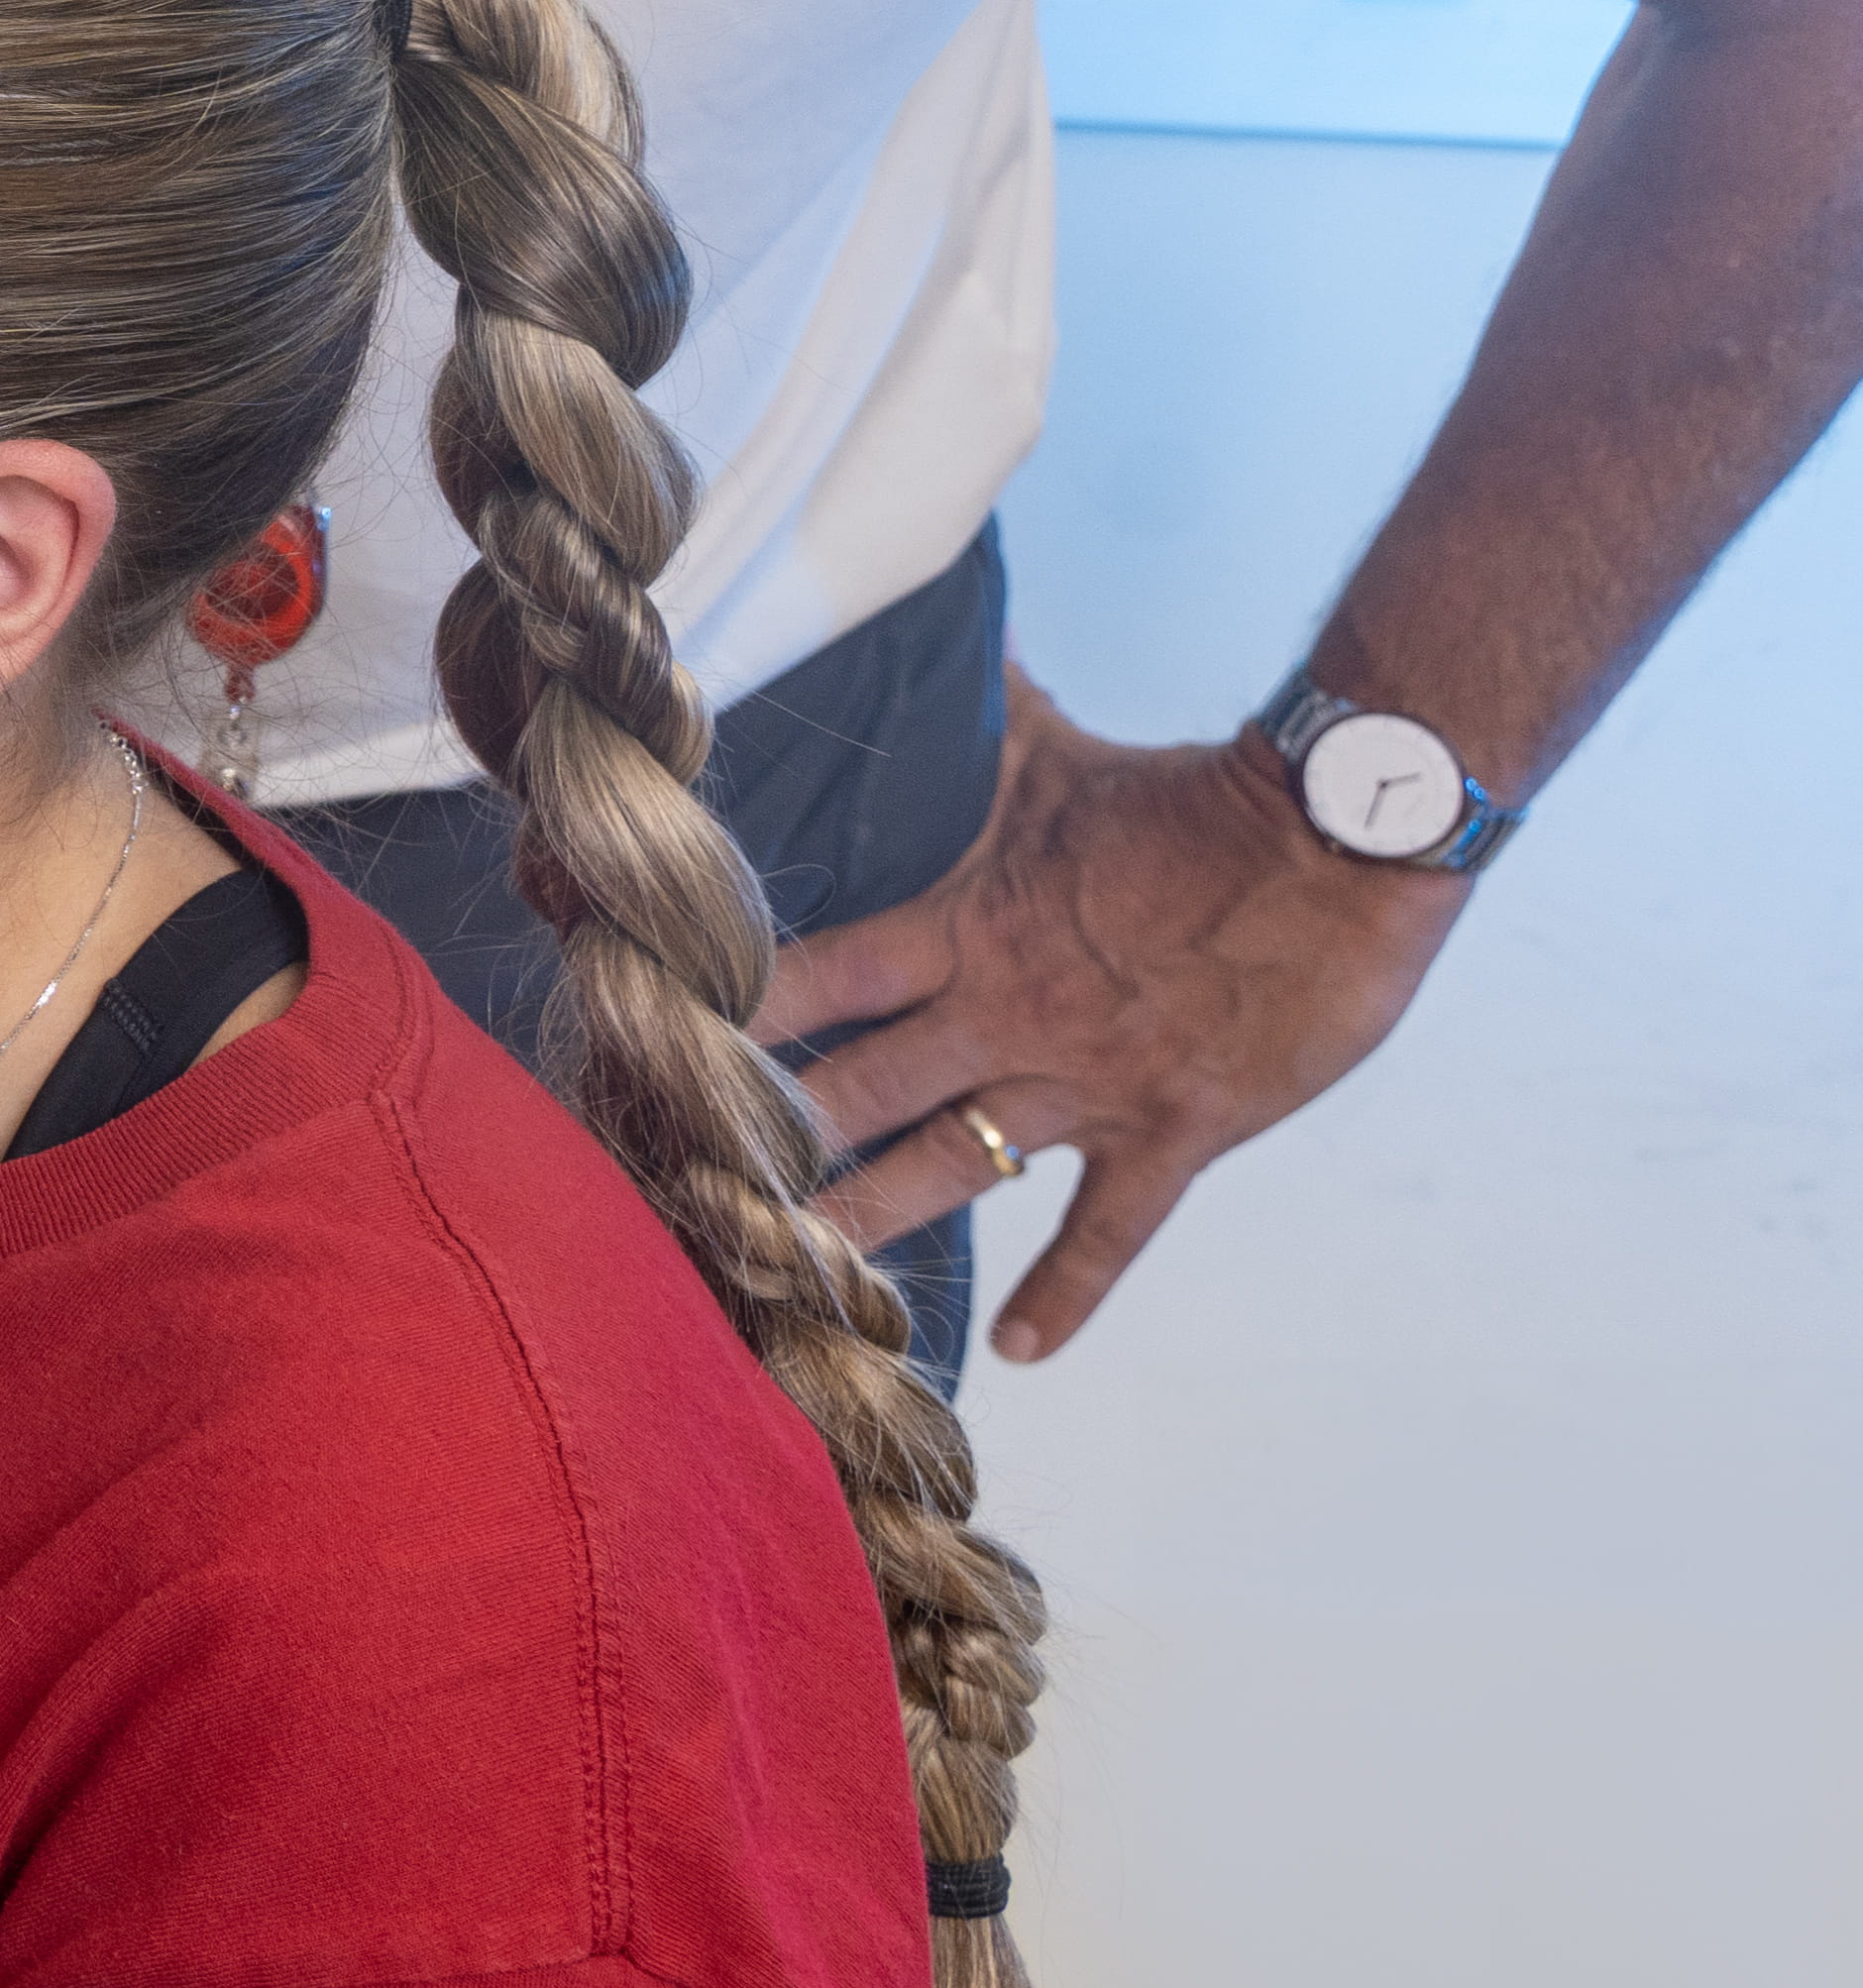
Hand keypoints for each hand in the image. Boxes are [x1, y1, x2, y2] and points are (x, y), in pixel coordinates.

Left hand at [756, 666, 1470, 1364]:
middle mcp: (1001, 1015)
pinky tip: (1017, 1351)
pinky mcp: (1170, 1131)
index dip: (728, 1017)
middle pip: (851, 1091)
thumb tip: (933, 636)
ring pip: (945, 1172)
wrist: (1336, 840)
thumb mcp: (1057, 753)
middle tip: (687, 1189)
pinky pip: (1108, 1233)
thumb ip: (981, 719)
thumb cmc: (1193, 794)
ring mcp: (1081, 1083)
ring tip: (789, 1279)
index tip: (650, 1046)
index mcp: (961, 926)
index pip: (811, 978)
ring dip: (866, 1225)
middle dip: (768, 1142)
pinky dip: (1065, 1296)